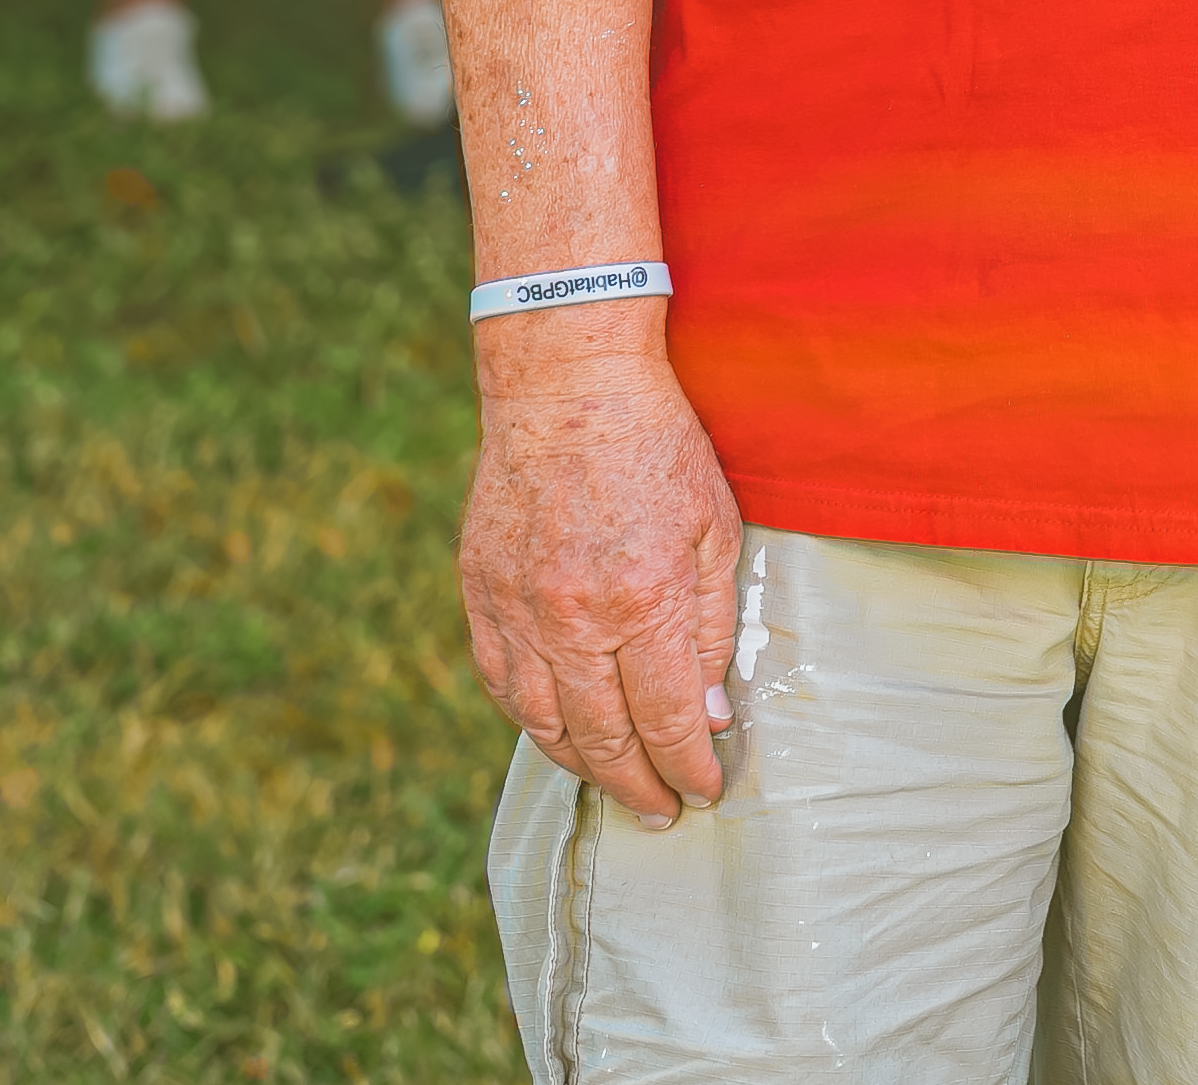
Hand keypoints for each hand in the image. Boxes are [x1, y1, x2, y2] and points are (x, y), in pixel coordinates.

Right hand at [458, 349, 744, 821]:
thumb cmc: (658, 448)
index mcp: (641, 600)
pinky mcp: (481, 594)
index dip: (688, 769)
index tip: (704, 790)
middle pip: (604, 738)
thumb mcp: (716, 528)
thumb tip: (707, 713)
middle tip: (663, 812)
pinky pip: (503, 684)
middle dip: (639, 787)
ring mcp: (517, 609)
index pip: (666, 720)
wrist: (567, 386)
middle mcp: (572, 617)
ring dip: (583, 767)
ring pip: (544, 724)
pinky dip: (531, 722)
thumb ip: (711, 627)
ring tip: (617, 786)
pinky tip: (559, 735)